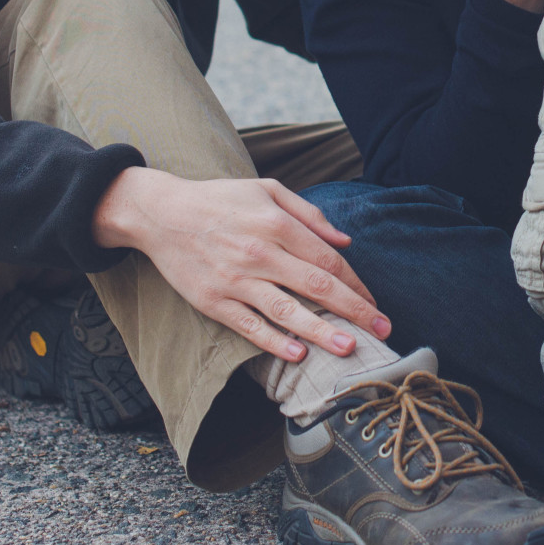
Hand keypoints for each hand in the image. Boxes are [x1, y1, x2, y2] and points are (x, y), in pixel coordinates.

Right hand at [92, 166, 389, 362]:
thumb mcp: (267, 191)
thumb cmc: (220, 200)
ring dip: (322, 331)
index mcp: (276, 224)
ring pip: (287, 310)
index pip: (327, 260)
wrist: (161, 214)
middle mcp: (259, 252)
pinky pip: (249, 325)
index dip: (356, 283)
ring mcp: (235, 279)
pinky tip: (299, 353)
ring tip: (350, 347)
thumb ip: (309, 215)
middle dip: (355, 310)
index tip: (374, 302)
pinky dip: (274, 341)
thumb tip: (345, 241)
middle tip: (382, 330)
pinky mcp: (213, 300)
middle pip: (317, 286)